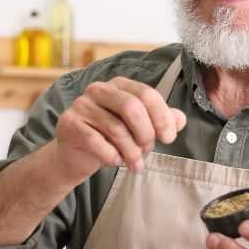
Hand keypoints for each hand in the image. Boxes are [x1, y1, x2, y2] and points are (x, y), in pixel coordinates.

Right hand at [52, 77, 186, 178]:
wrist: (75, 156)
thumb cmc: (109, 138)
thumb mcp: (137, 128)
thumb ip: (160, 120)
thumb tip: (180, 120)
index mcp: (119, 85)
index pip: (146, 94)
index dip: (161, 116)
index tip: (169, 138)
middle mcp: (98, 89)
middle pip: (132, 107)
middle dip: (146, 134)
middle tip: (148, 150)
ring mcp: (81, 105)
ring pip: (116, 129)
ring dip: (131, 152)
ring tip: (135, 164)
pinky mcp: (69, 124)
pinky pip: (97, 142)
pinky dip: (111, 156)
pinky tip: (115, 162)